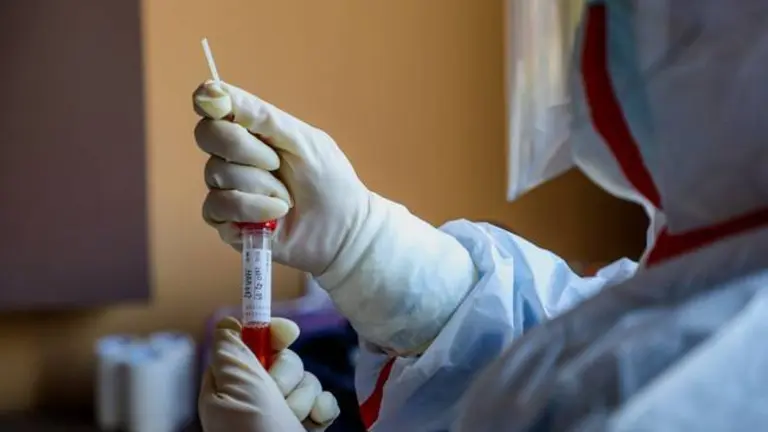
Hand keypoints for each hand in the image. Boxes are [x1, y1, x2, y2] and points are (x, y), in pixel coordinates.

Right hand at [193, 81, 369, 275]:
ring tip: (288, 198)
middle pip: (207, 135)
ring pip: (216, 173)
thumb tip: (211, 90)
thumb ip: (259, 115)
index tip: (220, 106)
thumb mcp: (300, 139)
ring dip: (261, 186)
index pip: (212, 106)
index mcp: (251, 130)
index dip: (210, 103)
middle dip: (244, 148)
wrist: (343, 229)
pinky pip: (217, 207)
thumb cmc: (328, 180)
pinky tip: (276, 214)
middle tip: (277, 163)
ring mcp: (227, 188)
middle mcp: (233, 156)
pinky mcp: (226, 221)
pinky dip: (251, 208)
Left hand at [199, 317, 338, 431]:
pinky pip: (324, 399)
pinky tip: (314, 424)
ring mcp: (284, 411)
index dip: (268, 332)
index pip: (249, 342)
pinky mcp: (307, 424)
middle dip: (287, 376)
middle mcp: (256, 397)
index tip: (286, 334)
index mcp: (229, 387)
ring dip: (303, 398)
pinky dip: (322, 410)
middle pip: (284, 358)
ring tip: (293, 420)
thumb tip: (229, 324)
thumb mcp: (236, 391)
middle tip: (277, 397)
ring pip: (306, 378)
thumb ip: (232, 352)